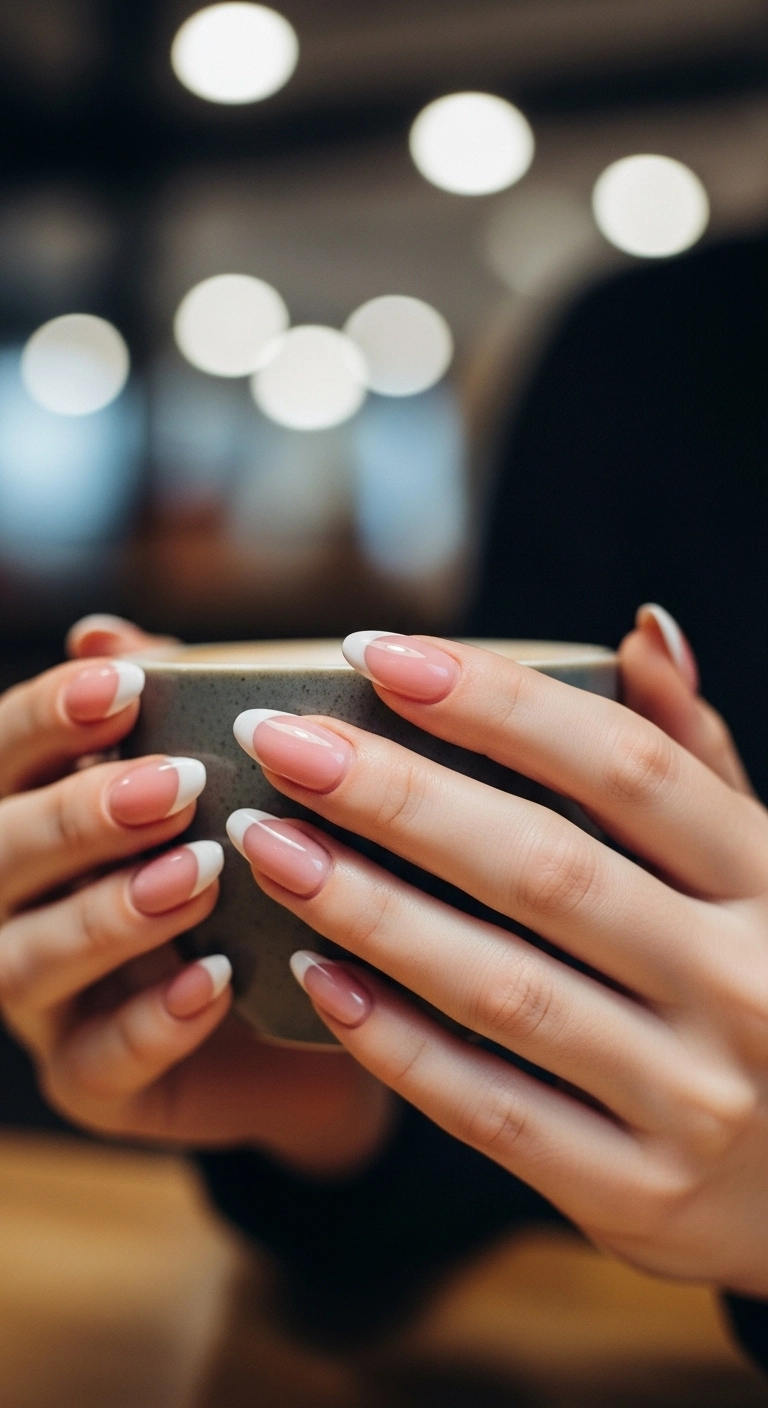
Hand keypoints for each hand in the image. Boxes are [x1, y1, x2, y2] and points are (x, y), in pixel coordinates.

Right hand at [0, 615, 389, 1173]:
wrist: (310, 1016)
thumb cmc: (254, 877)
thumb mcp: (224, 788)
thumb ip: (167, 712)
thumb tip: (102, 632)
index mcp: (34, 821)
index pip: (3, 758)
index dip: (46, 717)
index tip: (122, 680)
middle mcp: (16, 909)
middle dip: (77, 816)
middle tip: (176, 784)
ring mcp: (45, 1004)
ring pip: (26, 963)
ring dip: (108, 914)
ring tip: (199, 876)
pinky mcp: (92, 1084)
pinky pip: (99, 1061)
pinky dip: (153, 1019)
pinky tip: (213, 979)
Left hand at [227, 612, 767, 1294]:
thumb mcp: (761, 872)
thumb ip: (696, 760)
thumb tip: (643, 629)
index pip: (626, 766)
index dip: (497, 701)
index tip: (377, 654)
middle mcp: (742, 987)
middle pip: (544, 867)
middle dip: (395, 795)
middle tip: (279, 741)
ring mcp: (691, 1100)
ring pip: (499, 988)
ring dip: (366, 908)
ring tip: (268, 842)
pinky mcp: (635, 1193)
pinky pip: (487, 1107)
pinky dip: (393, 1040)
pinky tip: (313, 974)